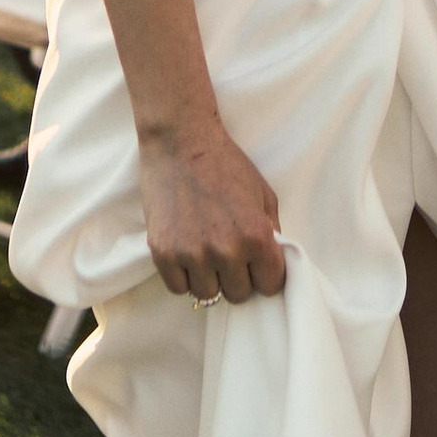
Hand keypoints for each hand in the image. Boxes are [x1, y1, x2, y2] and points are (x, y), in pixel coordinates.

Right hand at [138, 117, 287, 302]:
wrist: (180, 140)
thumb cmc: (225, 163)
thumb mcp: (263, 193)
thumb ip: (271, 231)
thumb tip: (273, 261)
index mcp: (256, 236)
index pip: (271, 285)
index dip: (266, 275)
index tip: (258, 266)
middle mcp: (226, 251)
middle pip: (239, 295)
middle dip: (239, 278)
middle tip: (231, 256)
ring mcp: (192, 254)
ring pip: (208, 295)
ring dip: (210, 279)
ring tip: (207, 255)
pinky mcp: (163, 253)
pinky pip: (177, 288)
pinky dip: (183, 277)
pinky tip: (187, 255)